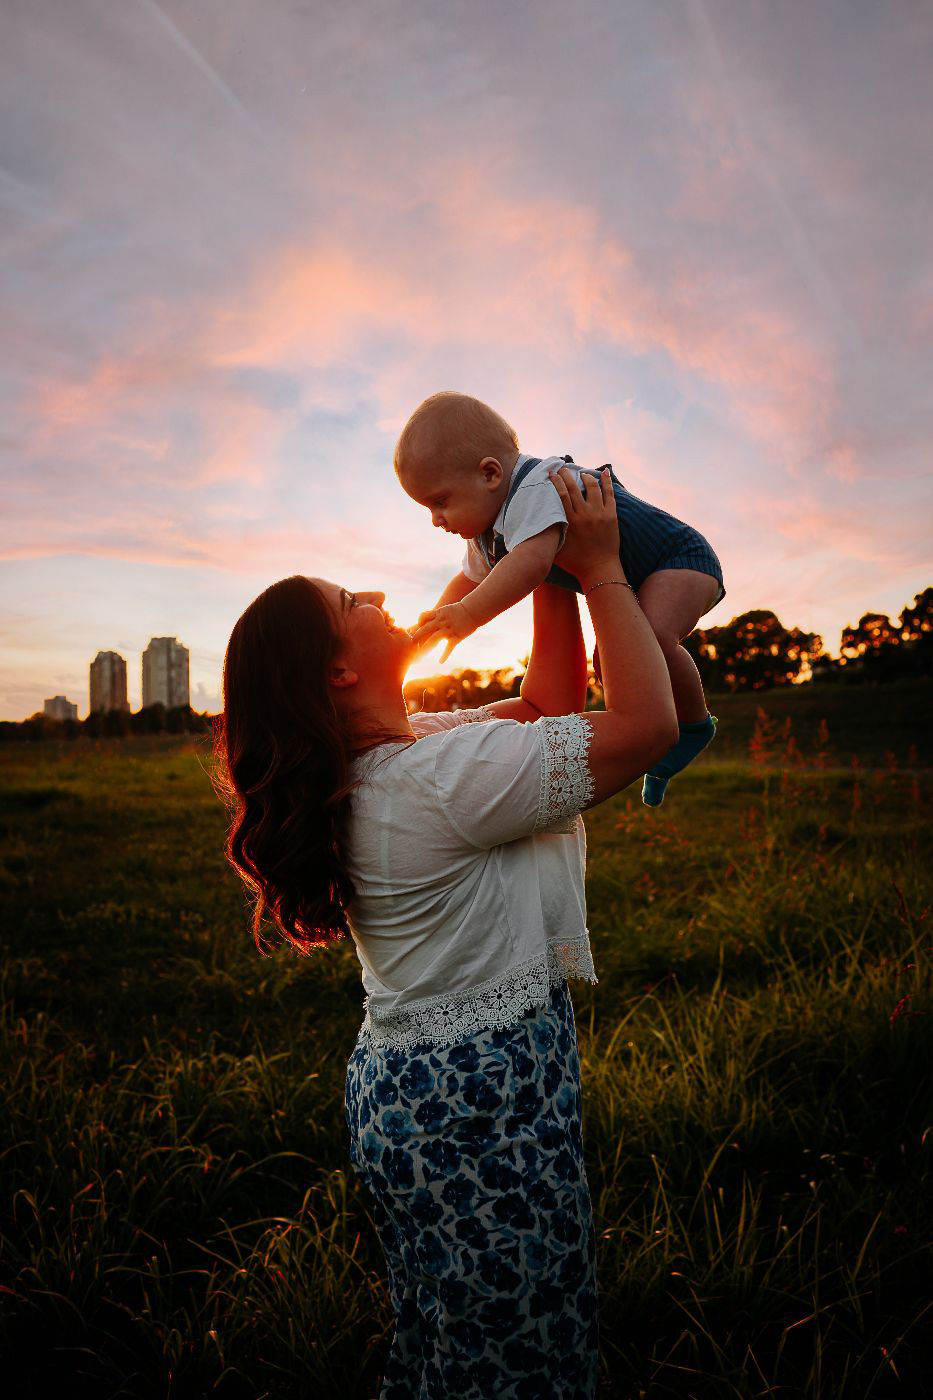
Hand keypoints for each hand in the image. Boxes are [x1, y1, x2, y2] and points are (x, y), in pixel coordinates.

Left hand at [409, 600, 477, 662]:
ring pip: (435, 637)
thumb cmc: (459, 610)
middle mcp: (442, 621)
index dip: (418, 623)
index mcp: (439, 614)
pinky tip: (440, 661)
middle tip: (412, 643)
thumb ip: (436, 615)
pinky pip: (449, 647)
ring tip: (421, 650)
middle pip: (426, 628)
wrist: (473, 610)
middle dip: (417, 635)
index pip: (423, 616)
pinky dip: (445, 655)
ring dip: (427, 644)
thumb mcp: (445, 610)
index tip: (414, 629)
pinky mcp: (457, 636)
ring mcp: (450, 629)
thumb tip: (427, 620)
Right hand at [549, 466, 622, 583]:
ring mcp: (600, 514)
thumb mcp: (557, 549)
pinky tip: (605, 472)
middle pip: (575, 487)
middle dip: (567, 475)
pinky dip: (607, 482)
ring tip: (582, 474)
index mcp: (571, 522)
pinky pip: (610, 494)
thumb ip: (549, 535)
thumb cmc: (576, 563)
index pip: (562, 495)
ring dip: (586, 477)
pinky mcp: (611, 516)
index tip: (552, 472)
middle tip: (563, 468)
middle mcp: (585, 515)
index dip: (556, 481)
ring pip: (592, 487)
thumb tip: (535, 527)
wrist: (600, 570)